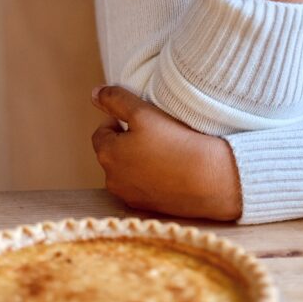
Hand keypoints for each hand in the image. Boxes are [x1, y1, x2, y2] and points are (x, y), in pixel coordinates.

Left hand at [90, 86, 241, 220]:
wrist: (208, 179)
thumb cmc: (174, 142)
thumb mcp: (142, 112)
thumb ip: (115, 99)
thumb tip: (94, 93)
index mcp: (106, 154)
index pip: (101, 132)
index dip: (118, 121)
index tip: (140, 119)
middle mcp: (112, 180)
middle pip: (113, 153)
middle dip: (126, 142)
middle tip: (153, 133)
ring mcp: (130, 197)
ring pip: (127, 172)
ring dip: (137, 161)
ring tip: (163, 151)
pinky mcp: (148, 208)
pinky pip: (143, 187)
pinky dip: (151, 178)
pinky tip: (170, 170)